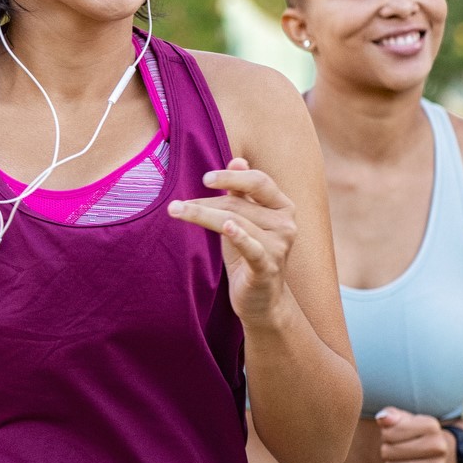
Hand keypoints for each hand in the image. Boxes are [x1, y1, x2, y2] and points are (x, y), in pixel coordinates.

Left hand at [168, 158, 296, 324]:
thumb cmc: (249, 255)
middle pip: (239, 204)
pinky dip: (239, 237)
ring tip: (177, 211)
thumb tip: (237, 161)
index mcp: (283, 207)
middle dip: (205, 203)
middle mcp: (286, 224)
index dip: (231, 178)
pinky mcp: (267, 267)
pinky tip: (227, 227)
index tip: (204, 179)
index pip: (258, 182)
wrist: (262, 302)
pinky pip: (252, 248)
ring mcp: (279, 246)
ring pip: (235, 222)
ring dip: (202, 216)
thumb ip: (242, 193)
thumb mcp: (245, 221)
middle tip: (176, 205)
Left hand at [376, 407, 457, 462]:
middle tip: (391, 449)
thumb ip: (390, 415)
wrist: (436, 454)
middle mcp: (439, 447)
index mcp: (431, 426)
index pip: (390, 433)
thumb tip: (382, 418)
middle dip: (386, 450)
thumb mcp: (402, 419)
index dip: (385, 435)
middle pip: (390, 451)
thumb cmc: (412, 433)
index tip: (391, 435)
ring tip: (395, 460)